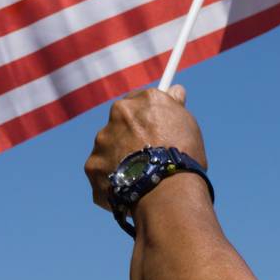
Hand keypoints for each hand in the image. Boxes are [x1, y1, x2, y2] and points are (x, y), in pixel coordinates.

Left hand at [84, 85, 207, 208]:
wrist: (166, 190)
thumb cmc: (182, 155)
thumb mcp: (186, 124)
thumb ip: (174, 105)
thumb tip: (175, 89)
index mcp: (140, 101)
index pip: (139, 101)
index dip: (147, 116)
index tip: (154, 127)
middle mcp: (117, 116)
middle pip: (121, 124)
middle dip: (131, 136)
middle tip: (149, 154)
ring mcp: (102, 142)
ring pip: (110, 148)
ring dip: (121, 158)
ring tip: (143, 176)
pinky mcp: (93, 167)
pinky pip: (104, 173)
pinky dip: (114, 180)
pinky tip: (132, 188)